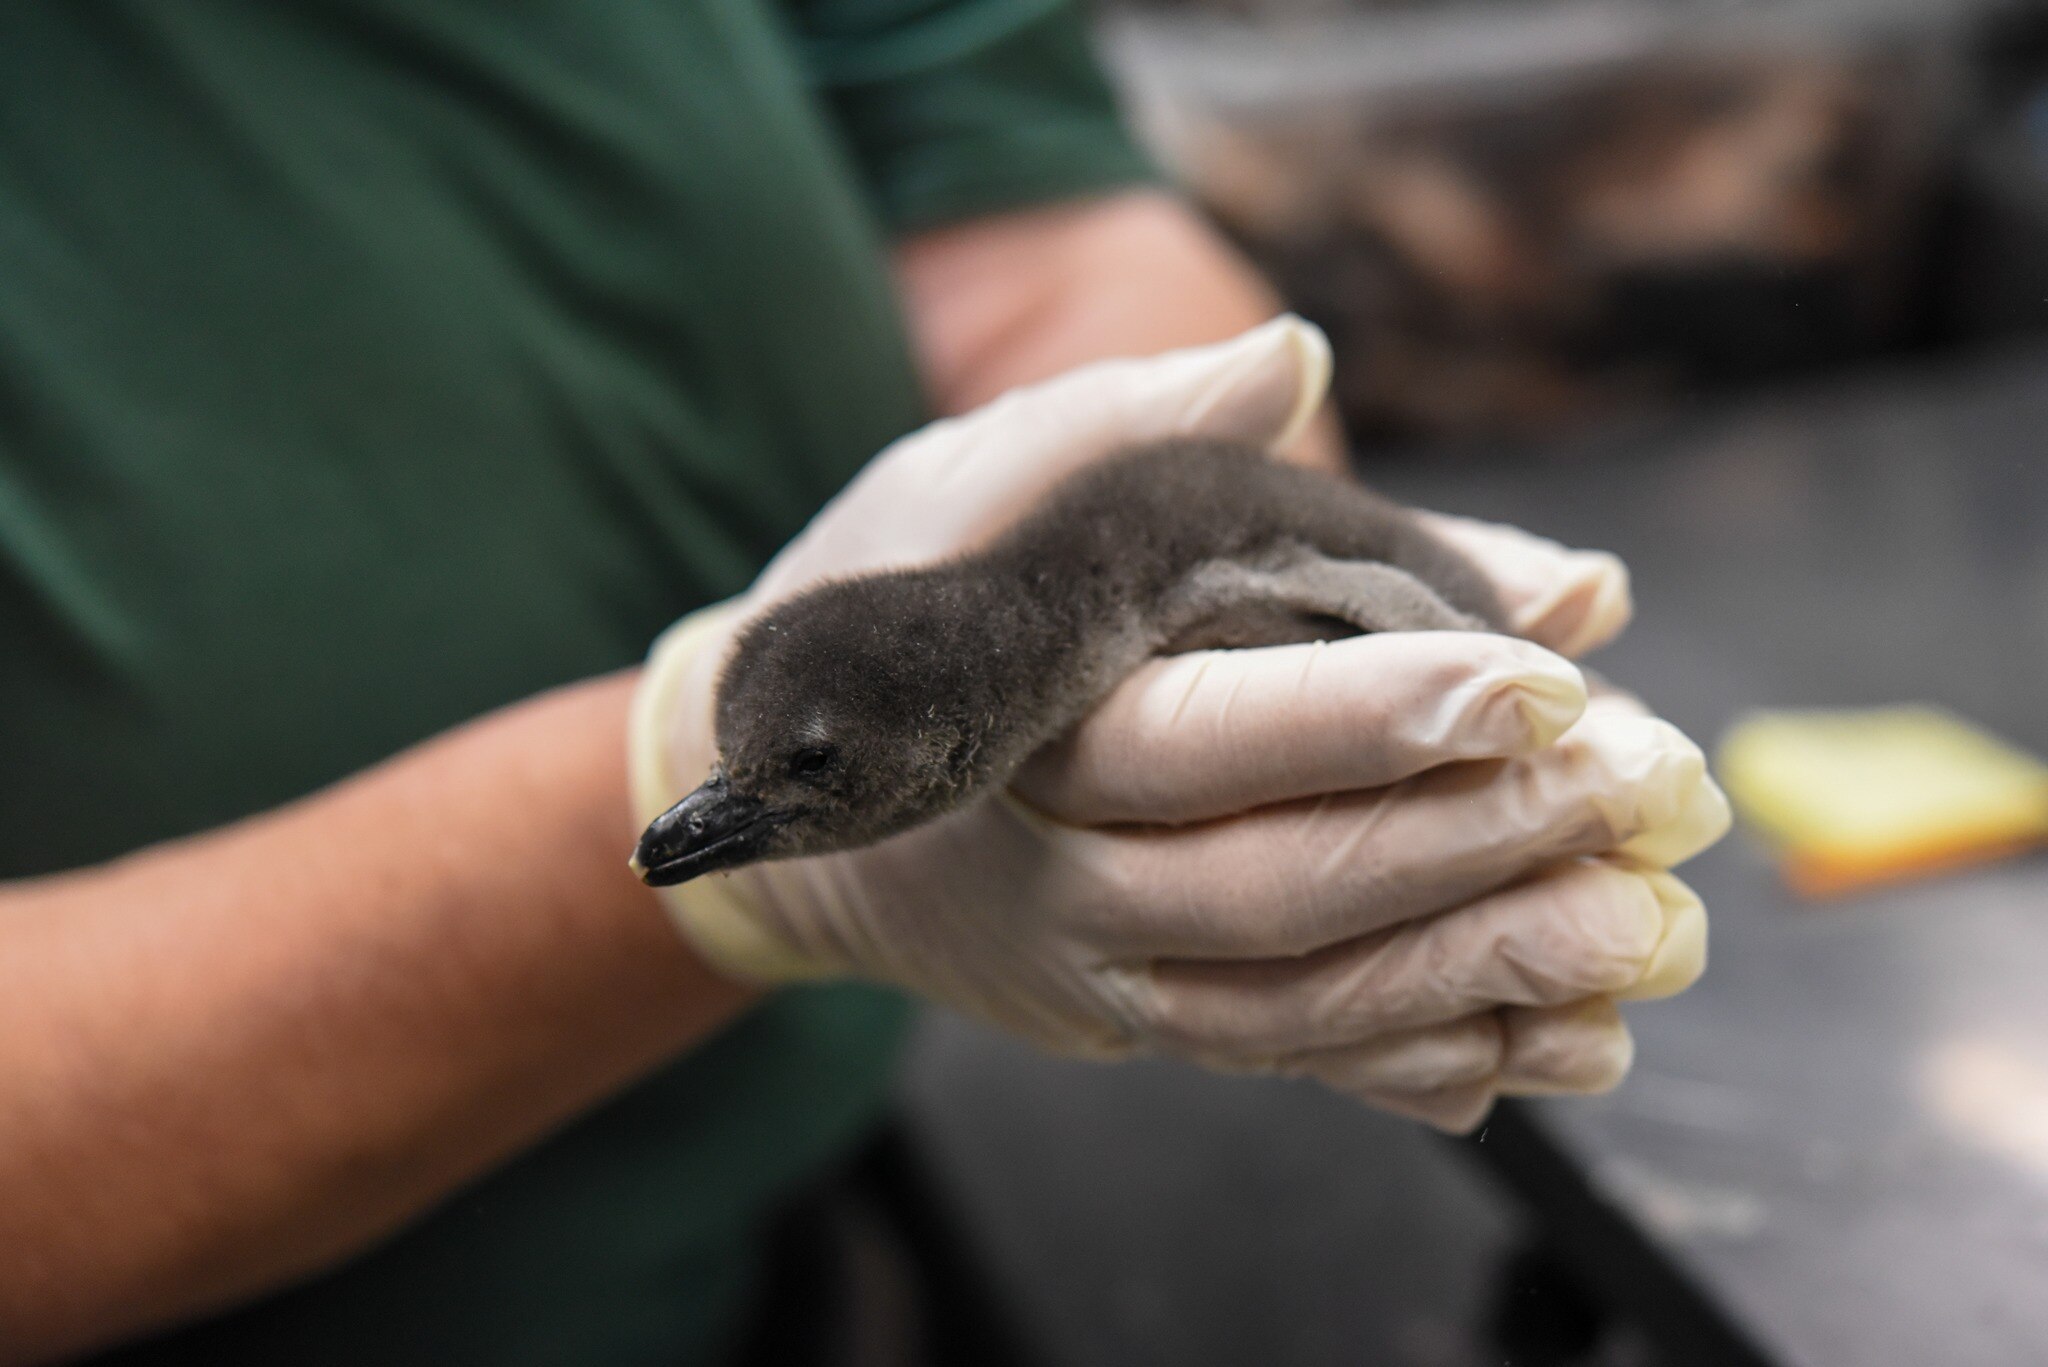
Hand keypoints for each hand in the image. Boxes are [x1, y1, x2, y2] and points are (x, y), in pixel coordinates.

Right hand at [630, 319, 1727, 1131]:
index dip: (1375, 714)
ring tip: (1647, 926)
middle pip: (1275, 890)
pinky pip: (1288, 1064)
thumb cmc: (886, 604)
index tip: (1542, 672)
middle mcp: (1052, 879)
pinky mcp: (1132, 1018)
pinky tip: (1561, 1038)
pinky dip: (1427, 1060)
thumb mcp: (973, 482)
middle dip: (1473, 846)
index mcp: (1012, 728)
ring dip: (1480, 976)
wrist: (775, 803)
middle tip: (1650, 783)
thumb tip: (1297, 357)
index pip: (1205, 734)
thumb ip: (1135, 422)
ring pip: (1294, 1010)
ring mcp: (1092, 972)